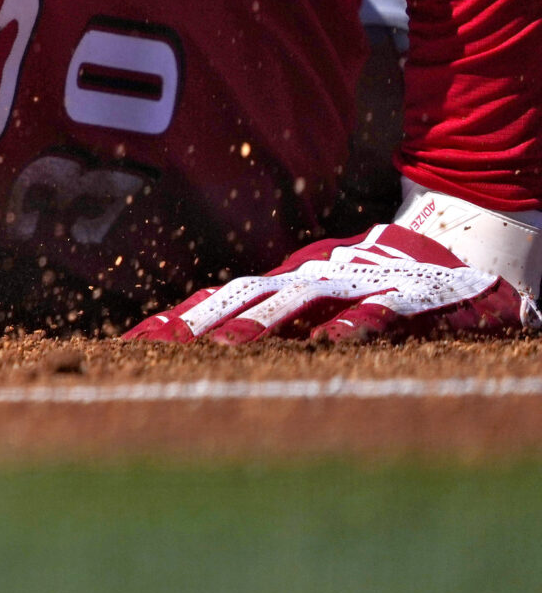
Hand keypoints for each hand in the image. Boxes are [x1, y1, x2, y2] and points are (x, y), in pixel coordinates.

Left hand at [125, 223, 534, 344]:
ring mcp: (358, 281)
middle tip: (157, 348)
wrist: (464, 243)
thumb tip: (214, 348)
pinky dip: (356, 324)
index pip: (218, 300)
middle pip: (244, 297)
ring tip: (229, 344)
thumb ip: (273, 320)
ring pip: (301, 300)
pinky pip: (380, 310)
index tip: (129, 347)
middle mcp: (312, 277)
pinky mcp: (410, 294)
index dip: (175, 321)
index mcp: (285, 280)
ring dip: (264, 322)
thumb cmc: (378, 280)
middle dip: (200, 323)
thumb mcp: (319, 298)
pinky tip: (333, 343)